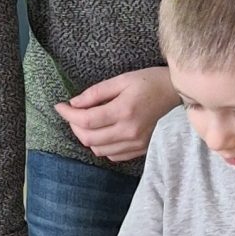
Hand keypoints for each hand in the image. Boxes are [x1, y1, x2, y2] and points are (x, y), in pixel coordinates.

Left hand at [54, 66, 177, 162]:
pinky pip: (113, 155)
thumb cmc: (148, 81)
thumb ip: (96, 93)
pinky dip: (102, 146)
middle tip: (72, 114)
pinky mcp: (140, 149)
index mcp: (124, 111)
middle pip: (89, 139)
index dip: (68, 114)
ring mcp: (136, 143)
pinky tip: (103, 132)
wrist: (175, 93)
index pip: (86, 120)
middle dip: (74, 127)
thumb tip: (74, 103)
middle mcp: (129, 131)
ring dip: (87, 137)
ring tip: (87, 122)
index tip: (60, 106)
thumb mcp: (121, 80)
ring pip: (99, 150)